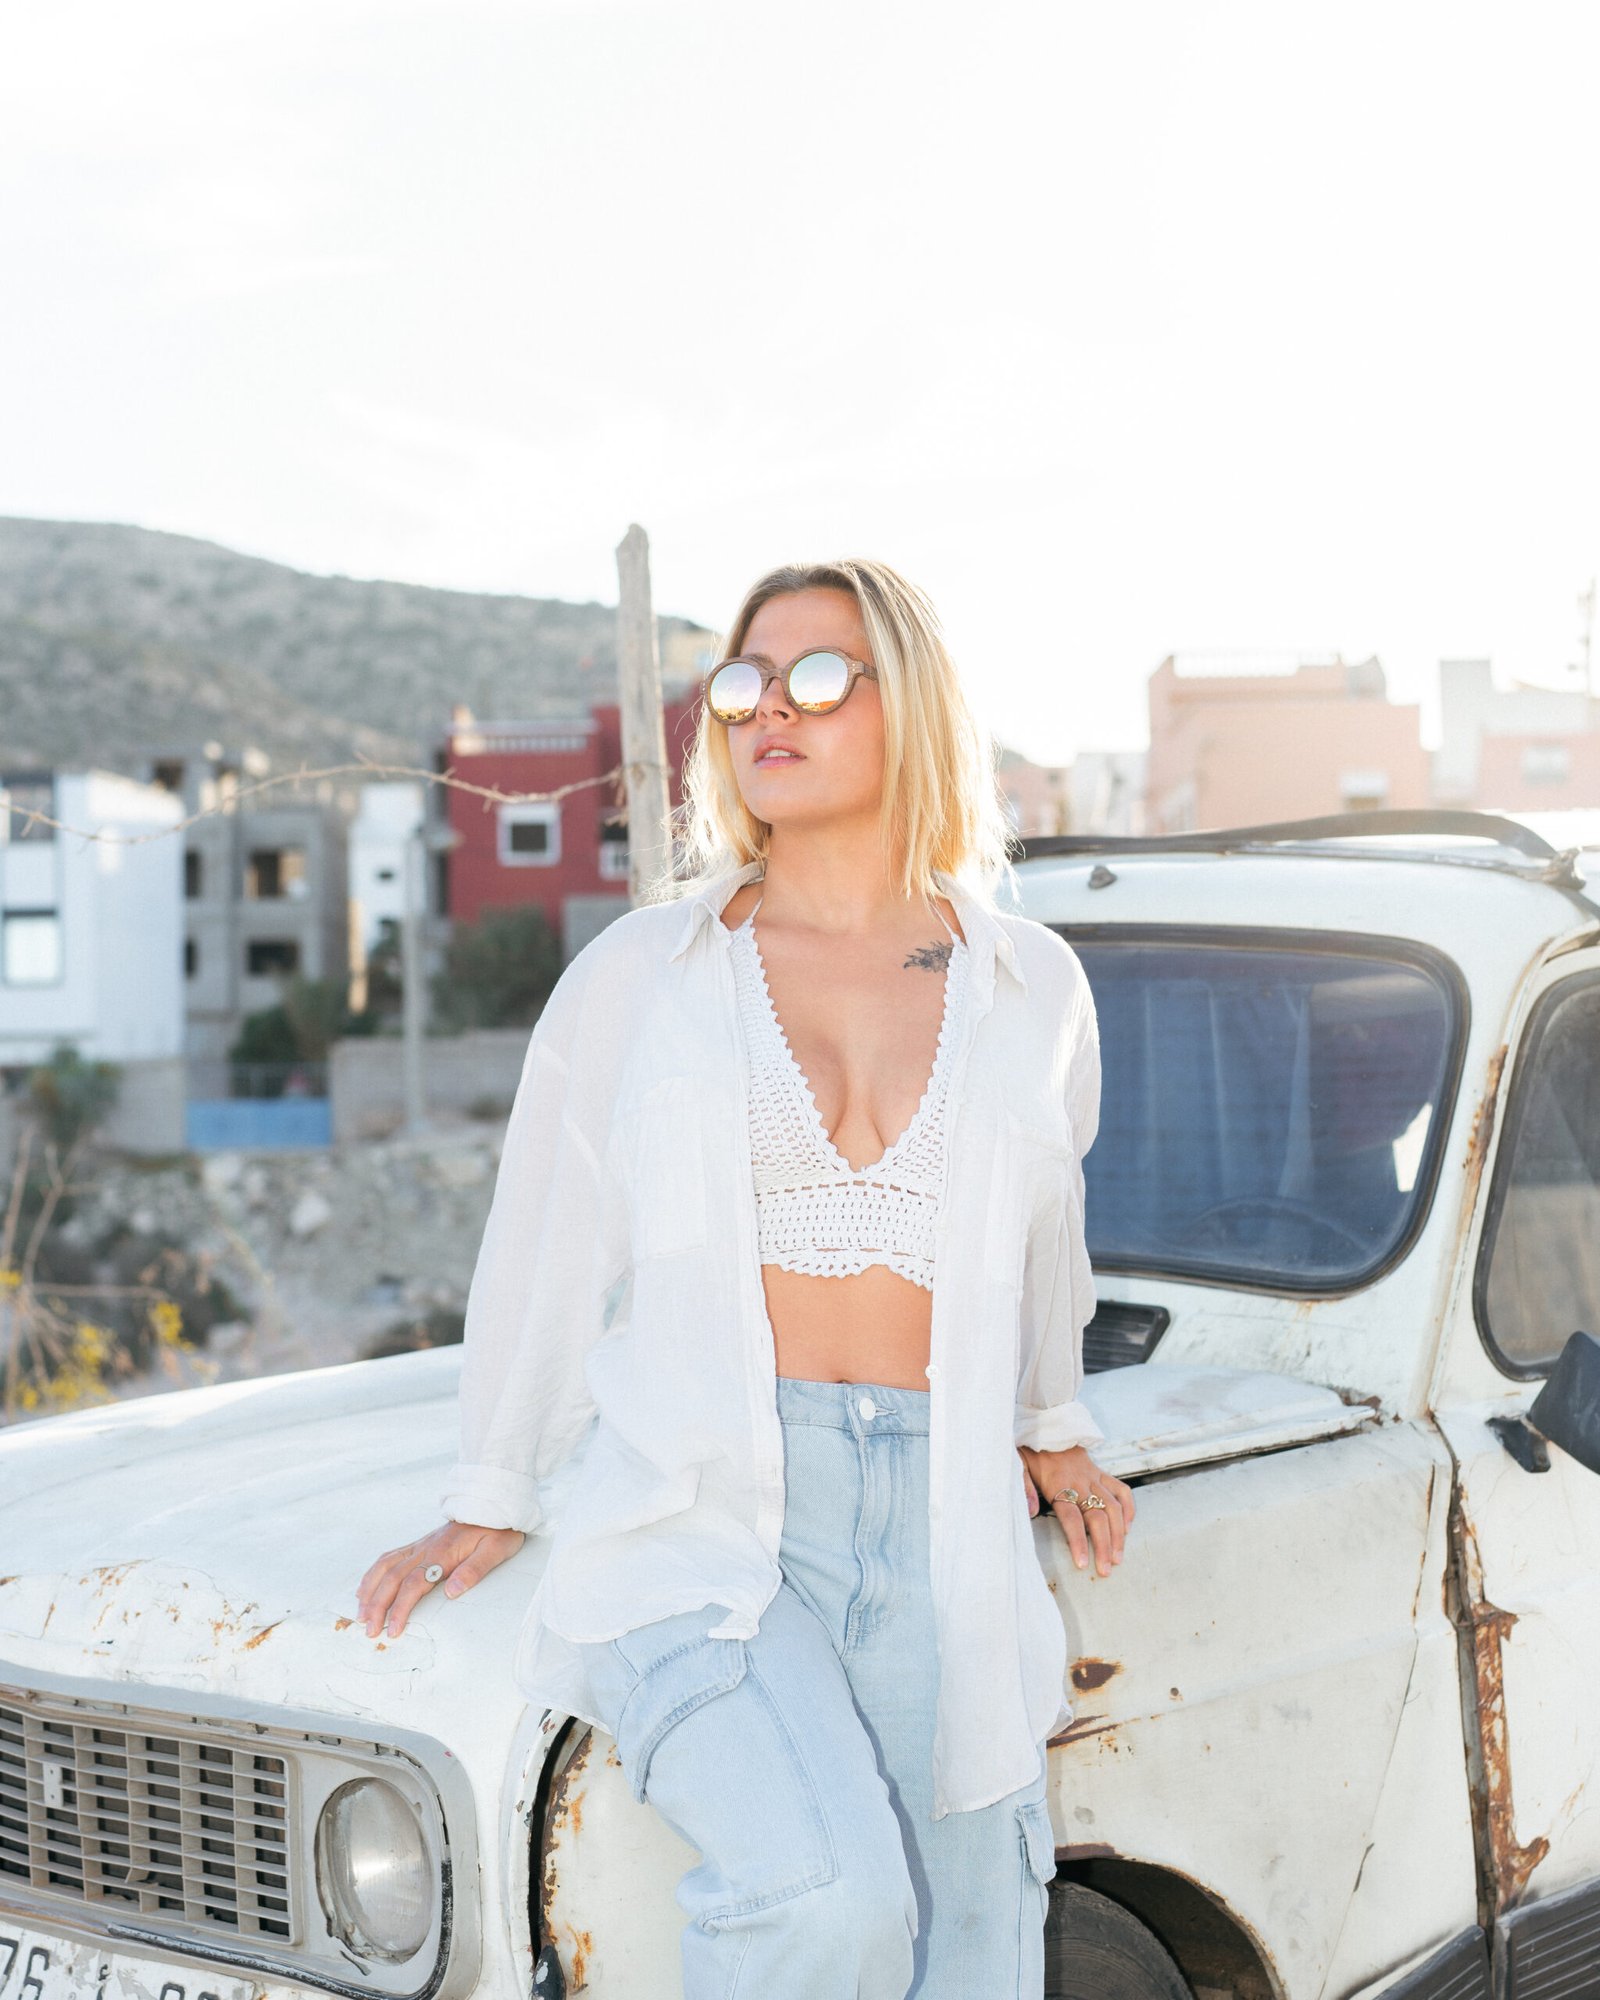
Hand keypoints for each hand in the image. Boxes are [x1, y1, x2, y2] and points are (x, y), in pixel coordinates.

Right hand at [355, 1520, 525, 1638]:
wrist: (493, 1505)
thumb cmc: (497, 1531)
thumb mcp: (496, 1551)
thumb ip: (474, 1571)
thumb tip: (452, 1593)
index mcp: (443, 1553)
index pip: (413, 1584)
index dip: (401, 1608)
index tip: (394, 1630)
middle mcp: (425, 1548)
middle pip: (392, 1578)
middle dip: (377, 1606)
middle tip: (370, 1631)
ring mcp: (420, 1545)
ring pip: (385, 1567)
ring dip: (370, 1591)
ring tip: (361, 1615)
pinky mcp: (419, 1544)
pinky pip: (389, 1557)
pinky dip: (373, 1574)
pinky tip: (365, 1589)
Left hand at [1018, 1444, 1134, 1577]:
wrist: (1047, 1426)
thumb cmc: (1031, 1451)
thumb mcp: (1018, 1465)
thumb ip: (1024, 1488)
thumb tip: (1031, 1513)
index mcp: (1058, 1484)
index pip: (1071, 1518)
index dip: (1078, 1542)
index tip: (1083, 1563)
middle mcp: (1080, 1483)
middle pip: (1097, 1518)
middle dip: (1104, 1546)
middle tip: (1105, 1570)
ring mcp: (1094, 1478)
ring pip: (1113, 1508)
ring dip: (1118, 1535)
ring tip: (1118, 1558)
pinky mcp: (1101, 1473)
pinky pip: (1121, 1490)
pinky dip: (1128, 1509)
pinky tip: (1127, 1528)